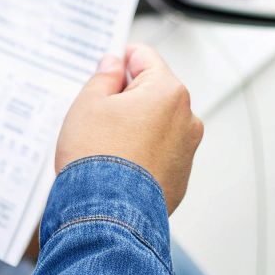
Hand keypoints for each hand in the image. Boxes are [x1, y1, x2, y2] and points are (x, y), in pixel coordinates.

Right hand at [55, 44, 203, 213]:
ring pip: (156, 123)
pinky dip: (142, 153)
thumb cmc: (97, 159)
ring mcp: (186, 150)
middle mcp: (186, 118)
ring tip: (106, 145)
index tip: (107, 69)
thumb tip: (114, 65)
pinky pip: (159, 152)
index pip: (144, 57)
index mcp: (168, 91)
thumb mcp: (88, 104)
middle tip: (98, 114)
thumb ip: (104, 76)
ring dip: (136, 126)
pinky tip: (118, 166)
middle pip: (153, 91)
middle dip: (127, 97)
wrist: (106, 217)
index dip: (121, 59)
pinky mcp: (180, 177)